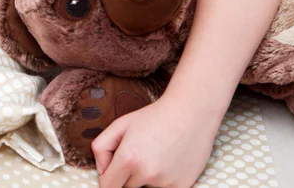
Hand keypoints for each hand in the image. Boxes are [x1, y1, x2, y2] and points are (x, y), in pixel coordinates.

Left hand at [92, 94, 218, 187]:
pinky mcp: (182, 187)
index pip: (108, 186)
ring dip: (146, 177)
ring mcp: (165, 182)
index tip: (112, 172)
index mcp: (128, 158)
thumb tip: (101, 172)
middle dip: (128, 175)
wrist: (191, 114)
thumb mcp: (120, 124)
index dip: (108, 179)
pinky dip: (162, 179)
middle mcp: (146, 173)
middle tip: (139, 154)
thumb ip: (101, 148)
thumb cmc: (154, 116)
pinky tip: (168, 161)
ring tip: (156, 155)